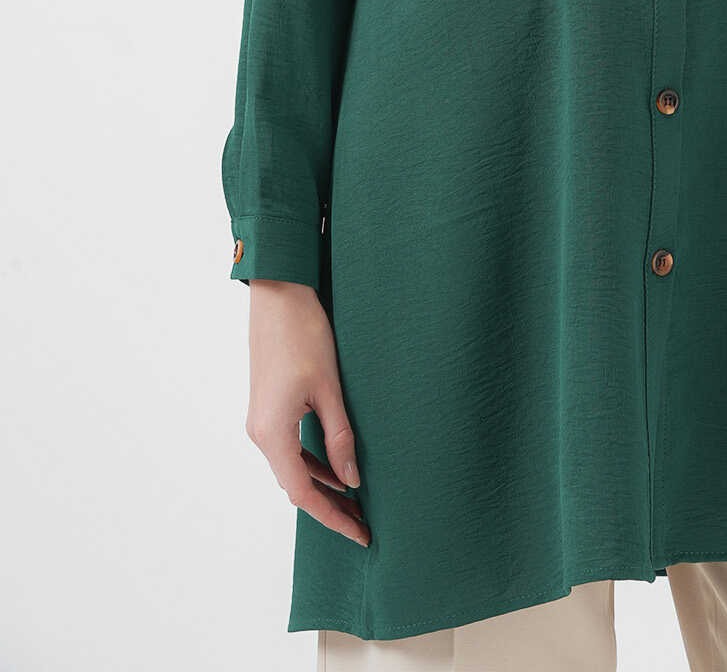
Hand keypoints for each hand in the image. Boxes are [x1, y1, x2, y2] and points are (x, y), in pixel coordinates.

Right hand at [244, 280, 369, 547]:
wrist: (278, 293)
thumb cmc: (304, 334)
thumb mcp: (329, 389)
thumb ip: (340, 437)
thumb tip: (351, 481)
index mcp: (272, 433)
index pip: (303, 494)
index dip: (333, 517)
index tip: (361, 533)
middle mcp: (260, 433)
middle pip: (295, 485)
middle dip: (329, 506)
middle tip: (364, 522)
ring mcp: (261, 420)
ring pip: (292, 468)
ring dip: (322, 484)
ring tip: (356, 499)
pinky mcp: (268, 407)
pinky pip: (290, 448)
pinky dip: (313, 462)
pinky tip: (337, 464)